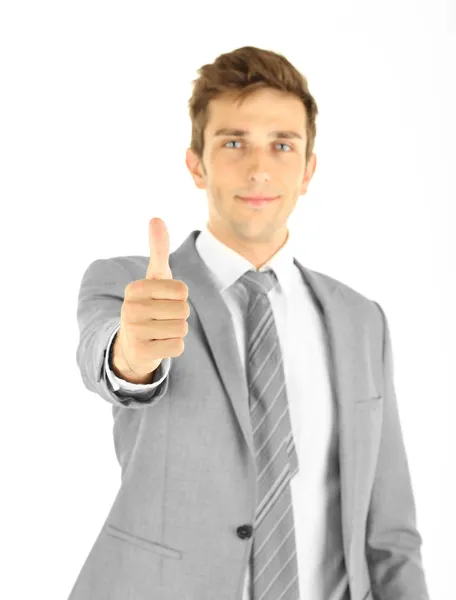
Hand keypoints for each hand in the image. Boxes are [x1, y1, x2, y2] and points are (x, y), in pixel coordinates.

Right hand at [114, 218, 189, 377]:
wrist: (131, 345)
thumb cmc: (149, 305)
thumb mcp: (154, 278)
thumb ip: (158, 250)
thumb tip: (156, 218)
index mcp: (135, 288)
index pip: (182, 291)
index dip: (180, 298)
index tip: (163, 301)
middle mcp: (130, 308)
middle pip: (183, 310)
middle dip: (178, 316)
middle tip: (161, 319)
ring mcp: (134, 332)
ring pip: (182, 329)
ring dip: (176, 332)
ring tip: (159, 331)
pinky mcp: (141, 352)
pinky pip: (178, 347)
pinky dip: (173, 347)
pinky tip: (158, 345)